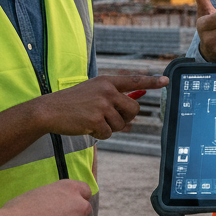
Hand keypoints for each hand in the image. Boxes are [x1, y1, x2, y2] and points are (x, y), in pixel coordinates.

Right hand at [33, 73, 167, 138]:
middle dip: (125, 118)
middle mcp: (107, 91)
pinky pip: (108, 133)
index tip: (166, 80)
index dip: (152, 81)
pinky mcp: (95, 120)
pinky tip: (87, 127)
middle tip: (108, 118)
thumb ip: (113, 96)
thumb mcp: (93, 92)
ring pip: (121, 124)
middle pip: (133, 110)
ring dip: (109, 127)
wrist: (49, 110)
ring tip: (93, 120)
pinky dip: (99, 134)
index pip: (134, 80)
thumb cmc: (72, 103)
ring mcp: (102, 105)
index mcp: (107, 81)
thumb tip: (135, 108)